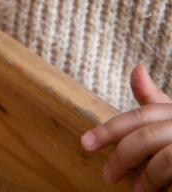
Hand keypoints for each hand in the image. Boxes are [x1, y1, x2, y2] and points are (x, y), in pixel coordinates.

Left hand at [81, 64, 171, 190]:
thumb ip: (154, 100)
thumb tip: (137, 68)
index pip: (141, 116)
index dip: (110, 129)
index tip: (84, 144)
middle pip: (148, 137)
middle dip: (122, 156)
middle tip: (107, 176)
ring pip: (166, 160)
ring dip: (147, 178)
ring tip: (136, 191)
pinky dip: (165, 187)